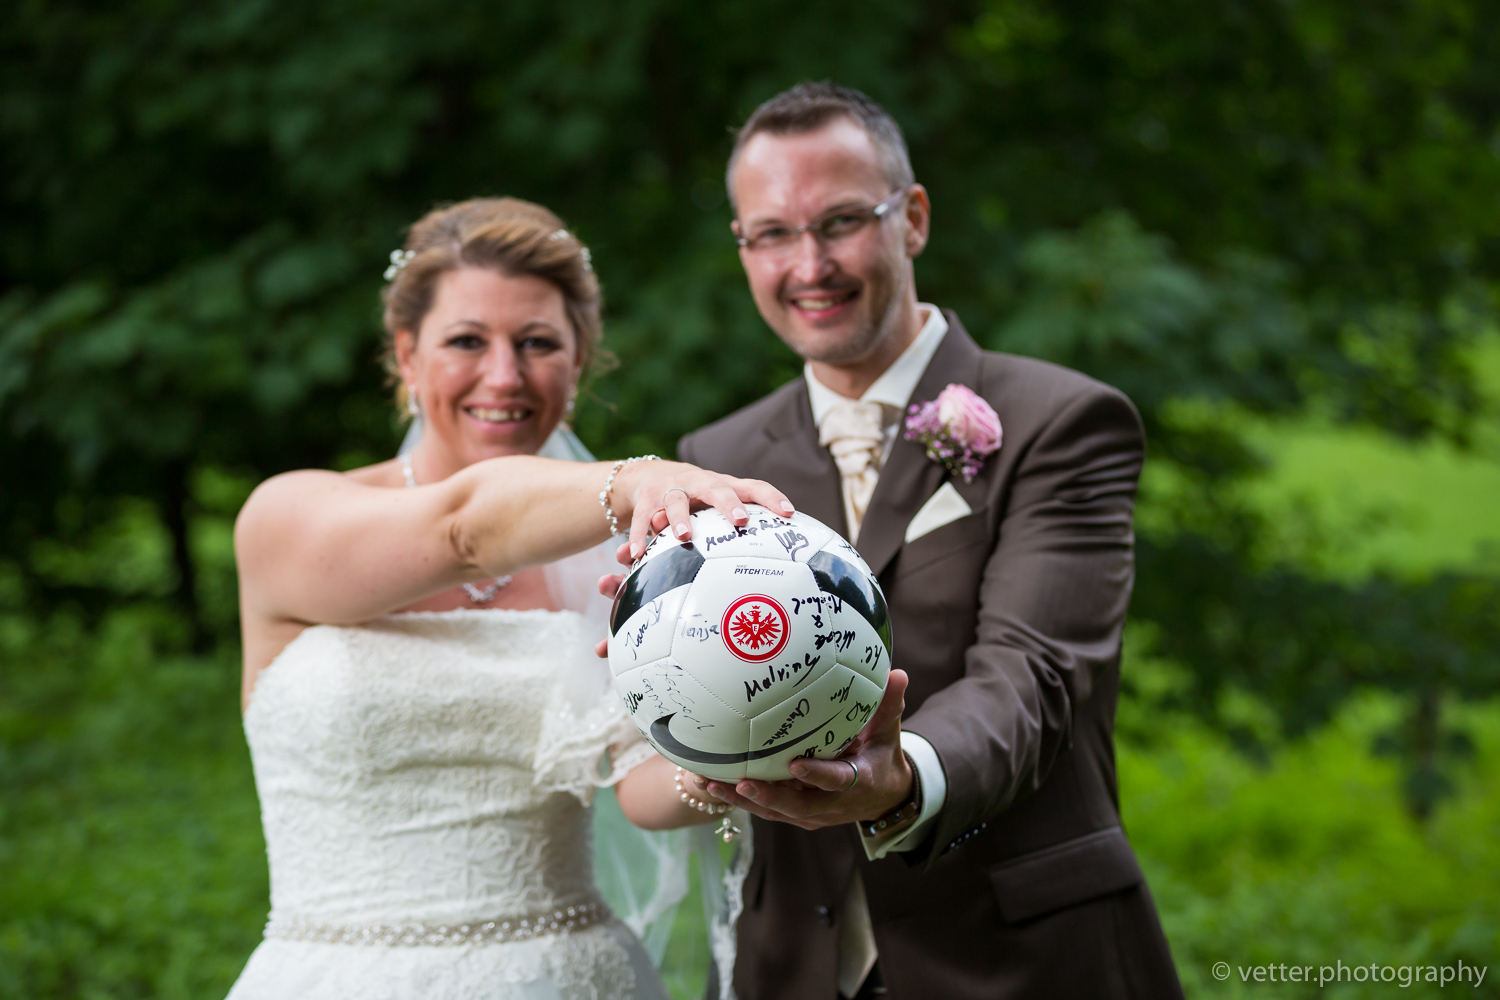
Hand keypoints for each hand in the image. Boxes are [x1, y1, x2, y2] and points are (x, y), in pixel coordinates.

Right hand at [611, 461, 792, 560]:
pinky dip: (640, 535)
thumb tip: (767, 557)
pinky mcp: (647, 498)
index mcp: (723, 485)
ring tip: (683, 536)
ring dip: (679, 518)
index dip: (771, 498)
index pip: (753, 487)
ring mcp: (672, 487)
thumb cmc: (694, 498)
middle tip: (740, 520)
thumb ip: (731, 525)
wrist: (648, 473)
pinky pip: (642, 517)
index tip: (788, 513)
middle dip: (728, 503)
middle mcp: (699, 482)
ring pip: (677, 500)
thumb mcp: (714, 504)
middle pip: (717, 487)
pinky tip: (638, 554)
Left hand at [695, 669, 911, 830]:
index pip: (836, 780)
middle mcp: (831, 805)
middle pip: (797, 805)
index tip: (795, 764)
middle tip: (742, 782)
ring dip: (742, 800)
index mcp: (857, 782)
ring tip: (709, 783)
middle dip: (769, 796)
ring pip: (774, 811)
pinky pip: (765, 809)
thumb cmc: (882, 756)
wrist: (882, 797)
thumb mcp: (889, 732)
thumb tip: (898, 673)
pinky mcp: (795, 815)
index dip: (816, 775)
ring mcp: (811, 814)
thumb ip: (889, 705)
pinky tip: (707, 783)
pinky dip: (738, 798)